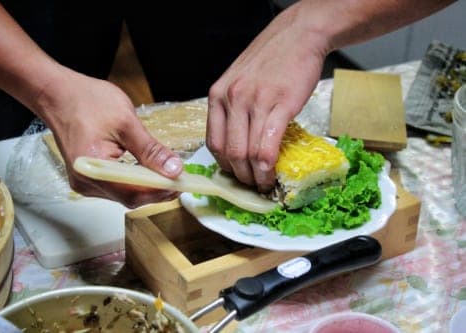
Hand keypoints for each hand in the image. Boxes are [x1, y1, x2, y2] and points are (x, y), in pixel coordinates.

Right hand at [37, 68, 182, 208]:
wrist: (57, 93)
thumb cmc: (85, 101)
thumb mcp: (126, 122)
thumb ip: (151, 150)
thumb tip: (174, 169)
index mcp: (93, 168)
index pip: (133, 193)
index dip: (160, 192)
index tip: (181, 185)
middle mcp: (86, 181)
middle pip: (129, 197)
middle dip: (156, 191)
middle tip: (179, 180)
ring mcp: (85, 181)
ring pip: (123, 194)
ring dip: (146, 187)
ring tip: (168, 176)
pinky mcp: (87, 176)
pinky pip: (115, 186)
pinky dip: (134, 182)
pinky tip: (148, 173)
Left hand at [206, 6, 327, 192]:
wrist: (297, 36)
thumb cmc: (269, 60)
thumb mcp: (238, 81)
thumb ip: (233, 109)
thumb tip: (237, 143)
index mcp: (218, 96)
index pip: (213, 142)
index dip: (224, 166)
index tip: (235, 176)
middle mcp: (232, 99)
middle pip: (230, 152)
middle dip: (241, 177)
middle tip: (252, 185)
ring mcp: (255, 102)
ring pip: (248, 152)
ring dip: (256, 176)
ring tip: (264, 183)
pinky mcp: (280, 104)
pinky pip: (269, 144)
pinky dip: (269, 165)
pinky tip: (273, 172)